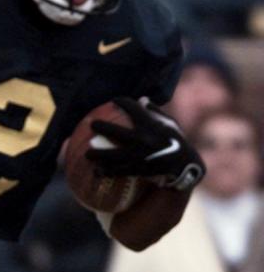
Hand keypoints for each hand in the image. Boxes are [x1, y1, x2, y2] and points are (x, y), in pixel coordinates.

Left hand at [88, 97, 205, 189]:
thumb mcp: (170, 124)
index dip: (122, 102)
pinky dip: (105, 172)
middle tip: (91, 125)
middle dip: (100, 127)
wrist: (184, 165)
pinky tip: (96, 171)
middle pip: (114, 132)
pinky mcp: (136, 169)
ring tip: (87, 154)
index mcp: (150, 125)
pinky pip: (116, 171)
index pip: (132, 107)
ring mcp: (137, 155)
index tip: (115, 100)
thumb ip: (155, 112)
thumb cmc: (176, 141)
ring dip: (95, 154)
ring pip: (110, 155)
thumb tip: (141, 99)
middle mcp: (141, 139)